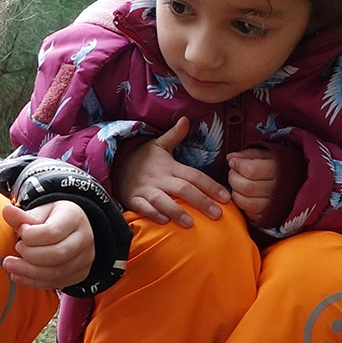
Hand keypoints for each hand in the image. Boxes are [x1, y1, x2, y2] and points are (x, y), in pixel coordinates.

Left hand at [0, 201, 94, 288]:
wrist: (73, 229)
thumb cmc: (54, 218)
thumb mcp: (40, 211)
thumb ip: (23, 216)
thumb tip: (6, 211)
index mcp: (74, 218)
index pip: (53, 232)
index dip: (31, 236)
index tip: (21, 231)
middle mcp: (84, 239)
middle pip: (57, 254)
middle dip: (29, 256)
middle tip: (16, 249)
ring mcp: (85, 259)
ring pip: (56, 272)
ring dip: (28, 272)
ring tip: (10, 265)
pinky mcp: (80, 274)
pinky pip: (56, 283)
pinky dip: (34, 282)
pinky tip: (19, 275)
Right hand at [114, 117, 229, 225]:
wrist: (115, 164)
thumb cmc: (143, 158)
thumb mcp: (158, 144)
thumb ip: (175, 135)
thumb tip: (187, 118)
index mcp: (170, 166)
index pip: (194, 176)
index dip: (211, 186)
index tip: (226, 197)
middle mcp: (160, 178)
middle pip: (183, 189)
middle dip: (201, 201)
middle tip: (217, 215)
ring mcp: (145, 189)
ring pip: (163, 201)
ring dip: (176, 211)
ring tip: (190, 224)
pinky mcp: (133, 199)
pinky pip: (143, 208)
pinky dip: (153, 214)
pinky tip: (164, 221)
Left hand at [227, 147, 277, 222]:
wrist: (299, 183)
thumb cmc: (280, 166)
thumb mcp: (268, 154)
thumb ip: (249, 155)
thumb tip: (231, 158)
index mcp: (280, 169)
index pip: (251, 170)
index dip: (237, 166)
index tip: (234, 162)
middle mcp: (280, 189)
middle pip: (247, 187)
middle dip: (234, 179)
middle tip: (234, 173)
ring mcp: (276, 205)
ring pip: (247, 202)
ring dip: (236, 193)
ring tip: (237, 184)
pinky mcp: (271, 217)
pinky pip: (251, 214)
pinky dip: (242, 205)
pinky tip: (244, 196)